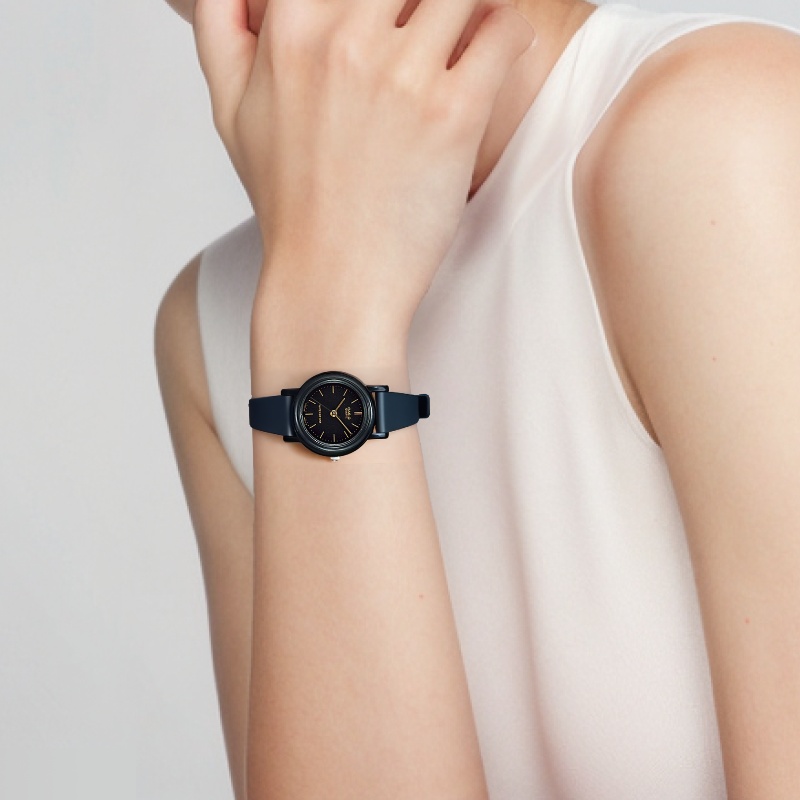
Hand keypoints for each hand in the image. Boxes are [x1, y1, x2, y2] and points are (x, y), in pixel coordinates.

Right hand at [194, 0, 535, 328]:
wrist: (332, 279)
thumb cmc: (291, 203)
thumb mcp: (230, 110)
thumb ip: (222, 26)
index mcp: (290, 25)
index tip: (391, 13)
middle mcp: (344, 38)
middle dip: (423, 1)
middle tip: (431, 26)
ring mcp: (401, 74)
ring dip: (474, 6)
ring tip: (468, 33)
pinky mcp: (453, 114)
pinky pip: (504, 31)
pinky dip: (508, 34)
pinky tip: (493, 56)